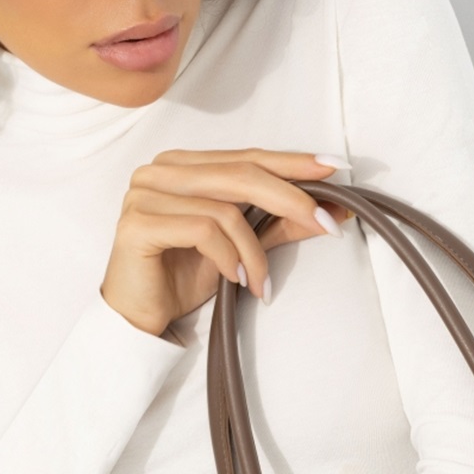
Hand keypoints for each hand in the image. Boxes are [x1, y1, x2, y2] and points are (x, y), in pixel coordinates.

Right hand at [100, 148, 350, 335]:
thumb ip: (279, 225)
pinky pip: (202, 230)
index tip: (335, 167)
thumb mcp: (241, 248)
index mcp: (185, 165)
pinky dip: (228, 258)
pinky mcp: (138, 223)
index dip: (292, 162)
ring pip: (225, 209)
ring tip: (262, 283)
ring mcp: (145, 193)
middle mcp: (162, 170)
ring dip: (254, 252)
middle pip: (241, 174)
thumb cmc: (184, 277)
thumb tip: (331, 210)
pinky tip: (234, 279)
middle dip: (292, 199)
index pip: (247, 157)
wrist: (140, 316)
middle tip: (327, 224)